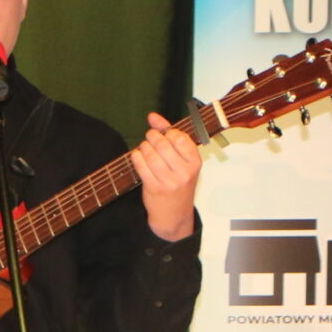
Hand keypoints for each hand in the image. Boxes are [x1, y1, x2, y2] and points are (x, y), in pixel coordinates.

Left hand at [134, 111, 202, 240]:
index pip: (180, 138)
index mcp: (195, 163)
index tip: (164, 133)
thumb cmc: (179, 185)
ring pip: (150, 153)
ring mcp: (169, 181)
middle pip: (163, 144)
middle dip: (152, 137)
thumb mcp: (183, 162)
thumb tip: (154, 117)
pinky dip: (136, 157)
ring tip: (144, 148)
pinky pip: (141, 166)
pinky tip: (138, 156)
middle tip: (150, 137)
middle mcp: (184, 172)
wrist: (174, 215)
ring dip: (143, 147)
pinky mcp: (154, 187)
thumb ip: (170, 137)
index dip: (168, 132)